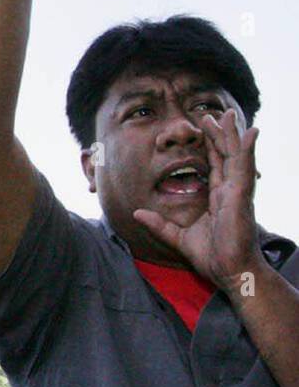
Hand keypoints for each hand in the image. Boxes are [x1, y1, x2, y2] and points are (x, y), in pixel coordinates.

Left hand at [134, 109, 262, 290]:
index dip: (210, 146)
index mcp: (217, 198)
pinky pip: (244, 167)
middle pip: (225, 155)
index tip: (203, 128)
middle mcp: (229, 191)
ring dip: (232, 134)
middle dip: (220, 134)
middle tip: (215, 114)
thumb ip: (158, 224)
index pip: (214, 165)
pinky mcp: (242, 196)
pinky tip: (250, 132)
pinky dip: (247, 149)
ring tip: (229, 114)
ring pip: (235, 156)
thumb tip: (137, 213)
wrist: (230, 273)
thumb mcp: (177, 237)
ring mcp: (237, 192)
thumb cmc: (212, 257)